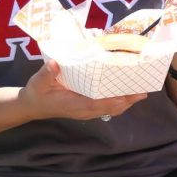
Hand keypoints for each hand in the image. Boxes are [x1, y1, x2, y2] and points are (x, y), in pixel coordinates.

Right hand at [20, 59, 145, 121]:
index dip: (114, 100)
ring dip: (126, 101)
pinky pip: (107, 107)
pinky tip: (128, 92)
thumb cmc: (37, 92)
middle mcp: (84, 110)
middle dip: (127, 100)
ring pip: (111, 109)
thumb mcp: (38, 82)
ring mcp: (87, 111)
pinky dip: (120, 101)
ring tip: (141, 90)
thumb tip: (55, 64)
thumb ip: (46, 74)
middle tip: (144, 89)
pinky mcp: (88, 108)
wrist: (33, 105)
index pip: (97, 104)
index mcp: (73, 104)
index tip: (128, 95)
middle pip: (110, 108)